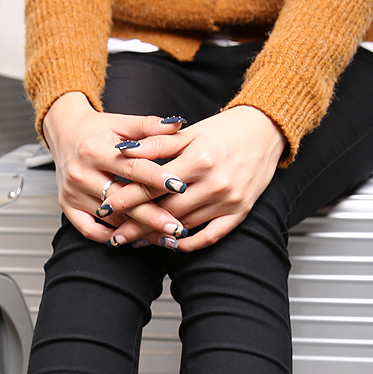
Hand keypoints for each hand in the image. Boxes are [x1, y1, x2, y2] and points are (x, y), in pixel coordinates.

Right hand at [42, 93, 190, 244]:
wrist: (64, 134)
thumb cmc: (96, 130)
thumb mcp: (120, 122)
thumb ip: (149, 125)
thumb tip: (178, 124)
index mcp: (95, 150)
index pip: (131, 167)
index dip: (156, 178)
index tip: (179, 187)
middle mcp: (81, 173)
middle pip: (122, 200)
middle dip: (152, 216)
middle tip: (177, 227)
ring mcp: (73, 193)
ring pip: (110, 219)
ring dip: (138, 231)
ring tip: (165, 237)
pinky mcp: (67, 207)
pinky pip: (90, 230)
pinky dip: (111, 237)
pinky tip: (133, 240)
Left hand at [99, 106, 285, 250]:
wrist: (266, 130)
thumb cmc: (225, 129)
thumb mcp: (189, 132)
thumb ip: (156, 144)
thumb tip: (123, 152)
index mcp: (198, 159)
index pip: (153, 185)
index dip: (126, 199)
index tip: (106, 208)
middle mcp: (214, 183)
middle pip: (165, 211)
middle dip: (137, 225)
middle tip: (115, 236)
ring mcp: (228, 201)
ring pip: (184, 226)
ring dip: (158, 236)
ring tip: (136, 241)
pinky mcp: (240, 212)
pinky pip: (210, 236)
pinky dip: (189, 243)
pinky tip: (171, 244)